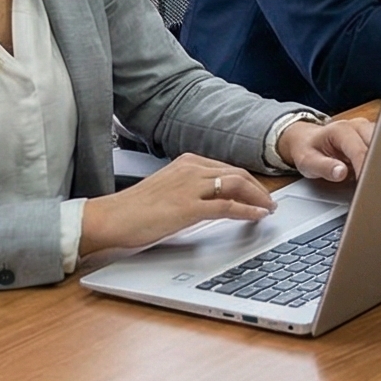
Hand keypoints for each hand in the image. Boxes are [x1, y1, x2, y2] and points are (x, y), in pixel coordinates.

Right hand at [80, 153, 274, 255]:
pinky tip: (256, 216)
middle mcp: (190, 169)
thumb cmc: (134, 209)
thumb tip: (211, 200)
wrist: (110, 218)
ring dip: (258, 197)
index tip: (259, 192)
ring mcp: (190, 186)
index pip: (226, 168)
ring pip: (236, 185)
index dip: (248, 181)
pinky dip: (246, 210)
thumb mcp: (167, 189)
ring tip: (268, 209)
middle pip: (237, 174)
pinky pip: (226, 206)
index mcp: (186, 162)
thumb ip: (189, 189)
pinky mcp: (188, 207)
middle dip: (258, 188)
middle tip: (270, 202)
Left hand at [278, 116, 375, 183]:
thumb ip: (324, 167)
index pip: (360, 150)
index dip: (365, 169)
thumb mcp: (308, 162)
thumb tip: (341, 173)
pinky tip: (380, 173)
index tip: (366, 185)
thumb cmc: (308, 150)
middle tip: (376, 185)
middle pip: (379, 144)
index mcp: (341, 130)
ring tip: (379, 180)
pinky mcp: (374, 136)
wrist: (307, 139)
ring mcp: (367, 129)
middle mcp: (358, 126)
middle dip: (379, 164)